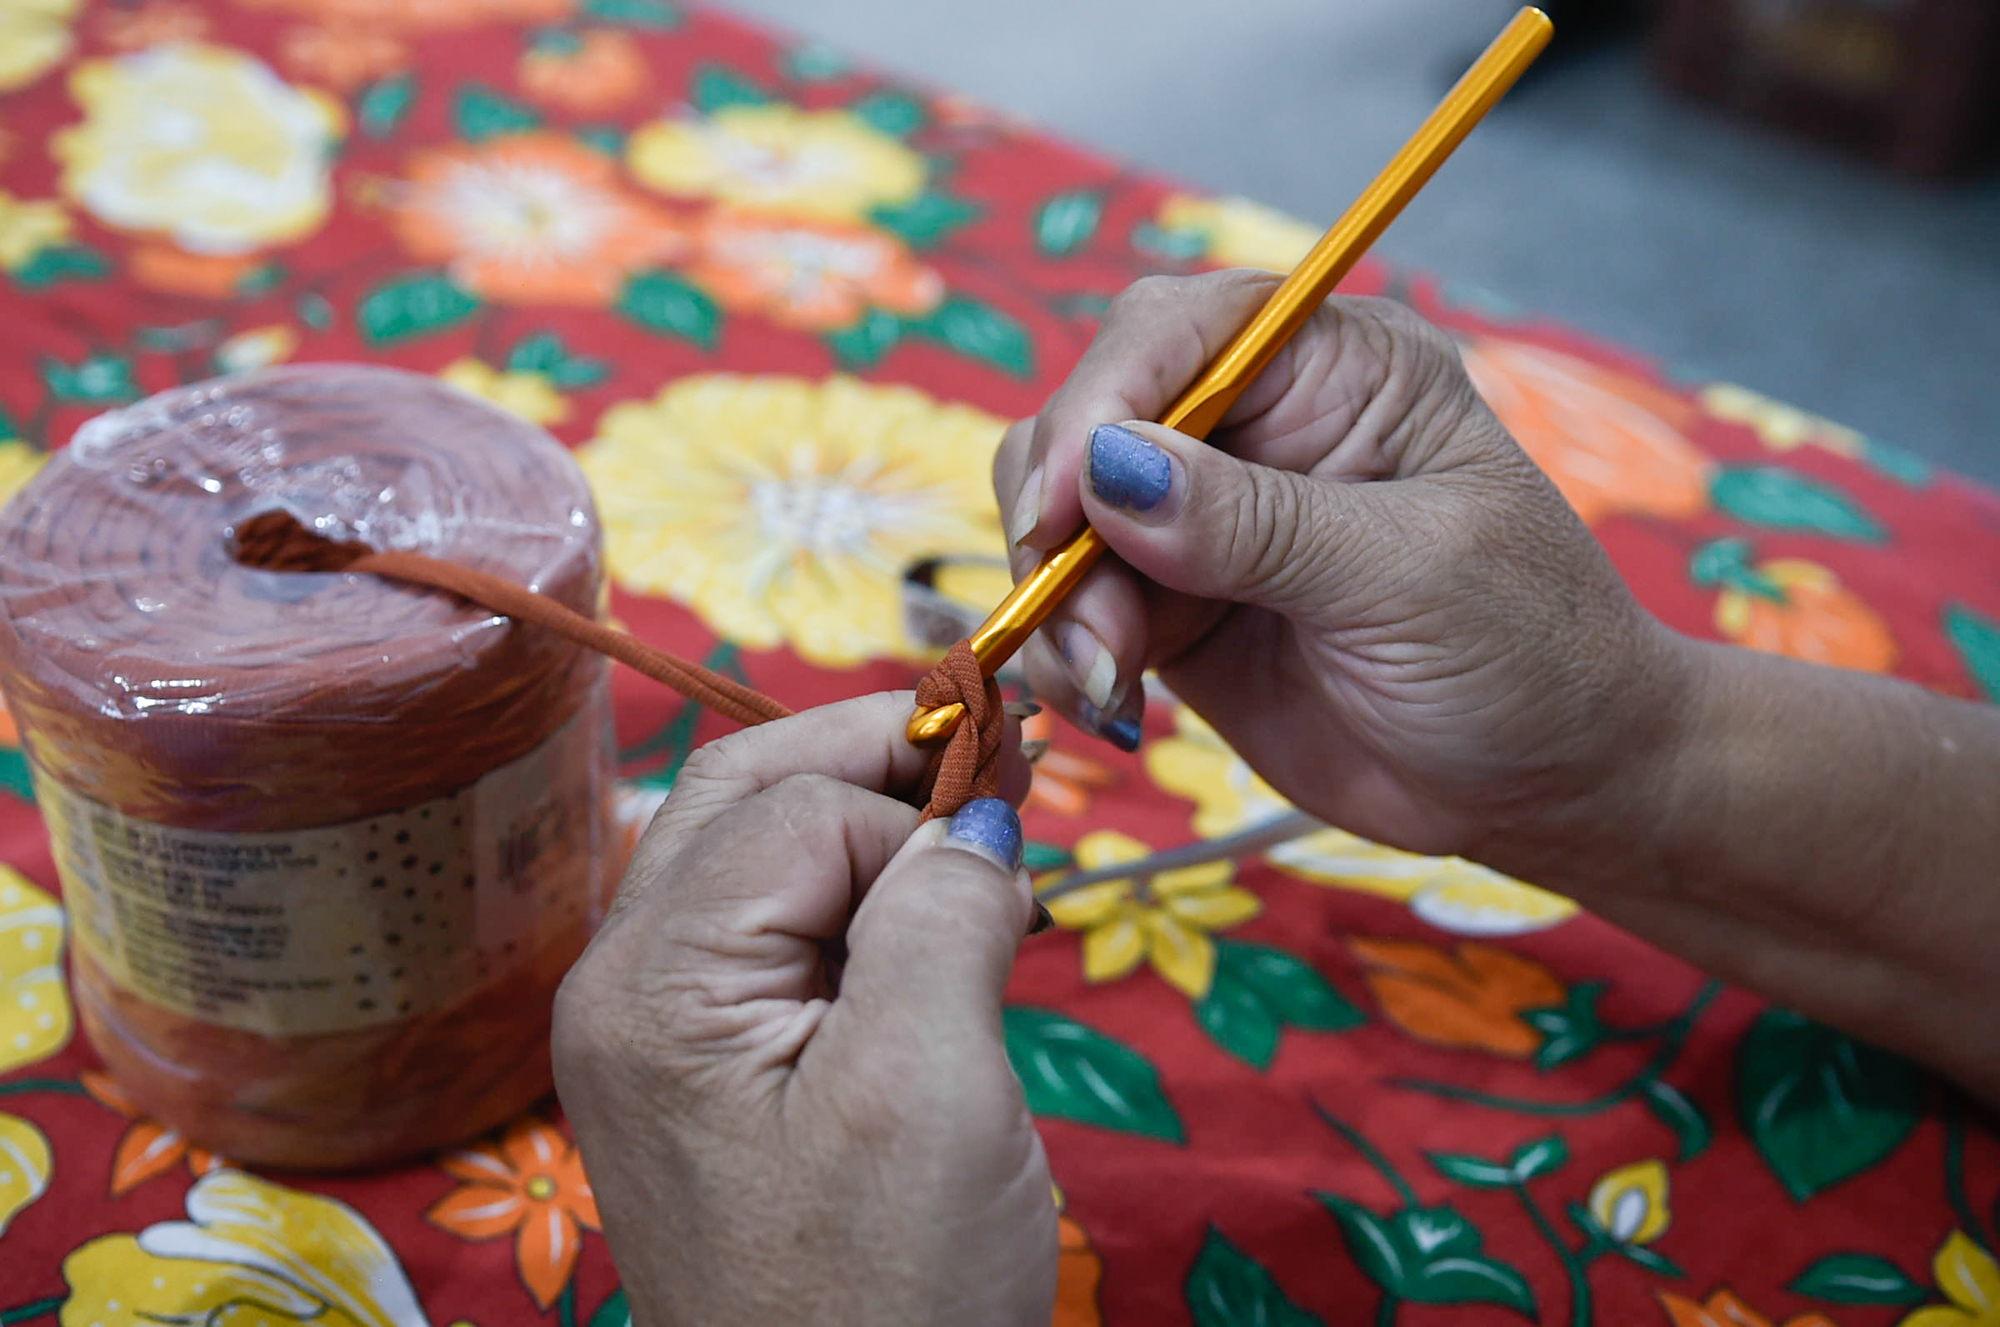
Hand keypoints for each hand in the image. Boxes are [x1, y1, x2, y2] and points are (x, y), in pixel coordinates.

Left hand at [553, 694, 1053, 1326]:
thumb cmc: (887, 1297)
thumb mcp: (931, 1091)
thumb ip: (942, 917)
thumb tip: (976, 809)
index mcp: (653, 983)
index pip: (796, 809)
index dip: (916, 806)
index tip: (1026, 824)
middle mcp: (626, 989)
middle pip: (747, 797)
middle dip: (874, 764)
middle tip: (1002, 765)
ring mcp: (658, 1033)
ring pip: (762, 855)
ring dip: (872, 827)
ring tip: (983, 854)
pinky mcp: (707, 1073)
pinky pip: (776, 935)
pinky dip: (861, 903)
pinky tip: (936, 927)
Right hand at [996, 269, 1690, 863]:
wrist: (1546, 783)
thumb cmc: (1526, 650)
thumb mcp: (1409, 574)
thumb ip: (1258, 525)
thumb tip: (1109, 468)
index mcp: (1336, 366)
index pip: (1180, 331)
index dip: (1102, 398)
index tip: (1063, 502)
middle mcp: (1255, 425)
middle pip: (1090, 417)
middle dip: (1060, 514)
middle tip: (1090, 622)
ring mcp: (1203, 520)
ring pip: (1060, 517)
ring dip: (1057, 600)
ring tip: (1108, 681)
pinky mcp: (1172, 608)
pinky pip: (1073, 608)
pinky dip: (1064, 654)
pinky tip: (1110, 704)